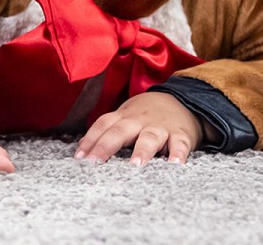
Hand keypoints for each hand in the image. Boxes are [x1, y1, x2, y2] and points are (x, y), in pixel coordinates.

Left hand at [74, 91, 201, 164]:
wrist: (183, 98)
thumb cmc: (147, 114)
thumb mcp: (127, 117)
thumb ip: (110, 131)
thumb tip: (84, 153)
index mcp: (124, 116)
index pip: (103, 125)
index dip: (90, 140)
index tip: (79, 158)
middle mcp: (139, 120)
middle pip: (120, 131)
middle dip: (106, 146)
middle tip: (95, 163)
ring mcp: (160, 127)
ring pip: (150, 137)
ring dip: (142, 150)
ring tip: (135, 164)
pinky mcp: (181, 134)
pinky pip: (180, 144)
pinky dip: (178, 153)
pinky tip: (175, 164)